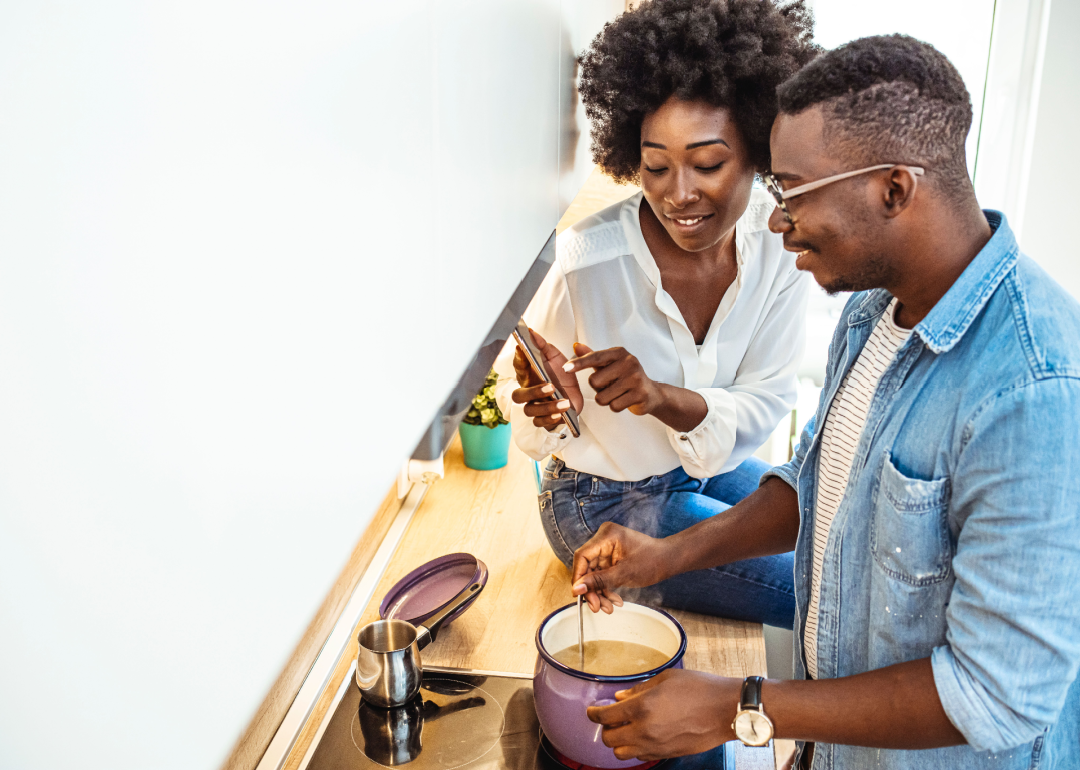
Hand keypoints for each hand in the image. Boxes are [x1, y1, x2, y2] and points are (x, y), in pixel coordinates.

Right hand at [511, 329, 583, 431]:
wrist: (575, 395)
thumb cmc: (561, 376)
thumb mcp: (555, 357)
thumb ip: (543, 346)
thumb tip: (531, 332)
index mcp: (529, 375)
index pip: (518, 367)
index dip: (519, 360)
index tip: (524, 350)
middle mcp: (529, 392)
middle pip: (518, 396)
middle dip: (533, 392)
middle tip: (551, 386)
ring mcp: (535, 407)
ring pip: (530, 411)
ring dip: (547, 407)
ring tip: (564, 403)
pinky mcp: (545, 419)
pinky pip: (540, 423)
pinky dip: (550, 419)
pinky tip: (561, 414)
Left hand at [563, 345, 663, 416]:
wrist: (651, 392)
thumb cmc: (625, 376)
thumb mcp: (609, 364)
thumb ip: (592, 356)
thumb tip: (576, 346)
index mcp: (619, 353)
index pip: (594, 357)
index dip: (579, 364)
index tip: (565, 368)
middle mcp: (629, 362)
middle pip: (594, 382)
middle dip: (597, 388)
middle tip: (610, 385)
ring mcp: (635, 379)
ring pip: (602, 397)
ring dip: (606, 399)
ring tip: (617, 393)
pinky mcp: (640, 394)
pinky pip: (614, 406)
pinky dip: (615, 406)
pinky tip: (624, 399)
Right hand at [571, 522, 669, 612]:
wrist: (670, 560)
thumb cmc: (653, 561)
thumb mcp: (624, 574)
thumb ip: (599, 581)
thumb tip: (577, 588)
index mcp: (606, 536)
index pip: (582, 556)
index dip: (578, 577)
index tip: (578, 595)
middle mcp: (604, 539)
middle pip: (588, 567)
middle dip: (592, 589)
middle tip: (596, 607)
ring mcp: (608, 549)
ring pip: (595, 574)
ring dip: (600, 592)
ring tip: (608, 608)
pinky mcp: (612, 558)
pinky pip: (603, 574)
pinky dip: (607, 588)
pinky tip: (615, 600)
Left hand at [586, 669, 738, 760]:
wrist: (727, 710)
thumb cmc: (701, 689)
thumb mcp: (666, 679)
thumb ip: (639, 689)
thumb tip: (621, 698)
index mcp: (642, 707)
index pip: (605, 717)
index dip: (593, 714)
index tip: (591, 711)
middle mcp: (645, 730)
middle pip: (609, 739)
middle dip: (606, 728)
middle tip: (611, 718)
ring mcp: (656, 746)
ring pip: (622, 754)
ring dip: (619, 742)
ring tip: (625, 729)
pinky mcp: (668, 754)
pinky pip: (641, 757)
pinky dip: (635, 749)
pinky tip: (642, 736)